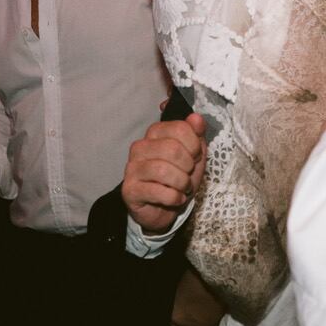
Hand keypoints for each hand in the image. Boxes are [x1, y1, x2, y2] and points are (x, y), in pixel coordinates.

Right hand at [122, 112, 206, 236]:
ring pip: (163, 170)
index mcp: (155, 133)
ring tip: (183, 188)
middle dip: (188, 165)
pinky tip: (176, 198)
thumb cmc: (179, 177)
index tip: (196, 156)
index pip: (179, 128)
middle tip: (188, 174)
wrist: (165, 208)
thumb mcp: (195, 153)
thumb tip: (196, 117)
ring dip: (182, 182)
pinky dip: (174, 197)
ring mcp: (132, 168)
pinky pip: (158, 191)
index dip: (195, 145)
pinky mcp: (129, 190)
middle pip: (172, 149)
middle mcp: (140, 147)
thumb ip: (197, 133)